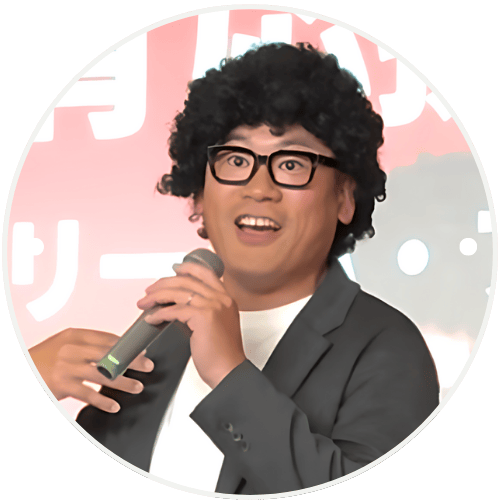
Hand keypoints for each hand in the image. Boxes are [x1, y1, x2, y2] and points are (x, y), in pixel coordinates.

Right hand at [29, 328, 153, 412]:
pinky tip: (114, 406)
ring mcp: (66, 367)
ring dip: (123, 382)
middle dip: (132, 361)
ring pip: (103, 375)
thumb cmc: (46, 358)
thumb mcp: (65, 344)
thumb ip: (88, 345)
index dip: (127, 345)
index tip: (142, 351)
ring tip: (138, 387)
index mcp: (74, 335)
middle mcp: (72, 348)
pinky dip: (103, 401)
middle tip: (148, 367)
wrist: (22, 370)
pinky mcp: (62, 385)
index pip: (108, 338)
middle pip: (110, 354)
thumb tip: (119, 348)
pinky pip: (88, 394)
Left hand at [137, 261, 245, 388]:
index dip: (188, 268)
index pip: (206, 273)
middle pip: (187, 281)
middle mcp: (221, 299)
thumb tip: (178, 305)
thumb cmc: (222, 354)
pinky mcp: (203, 317)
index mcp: (226, 298)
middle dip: (164, 284)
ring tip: (145, 303)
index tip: (175, 269)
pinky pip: (174, 310)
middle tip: (150, 290)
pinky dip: (159, 313)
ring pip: (178, 293)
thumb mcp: (217, 324)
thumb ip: (203, 310)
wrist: (229, 371)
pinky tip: (152, 318)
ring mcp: (213, 306)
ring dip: (157, 296)